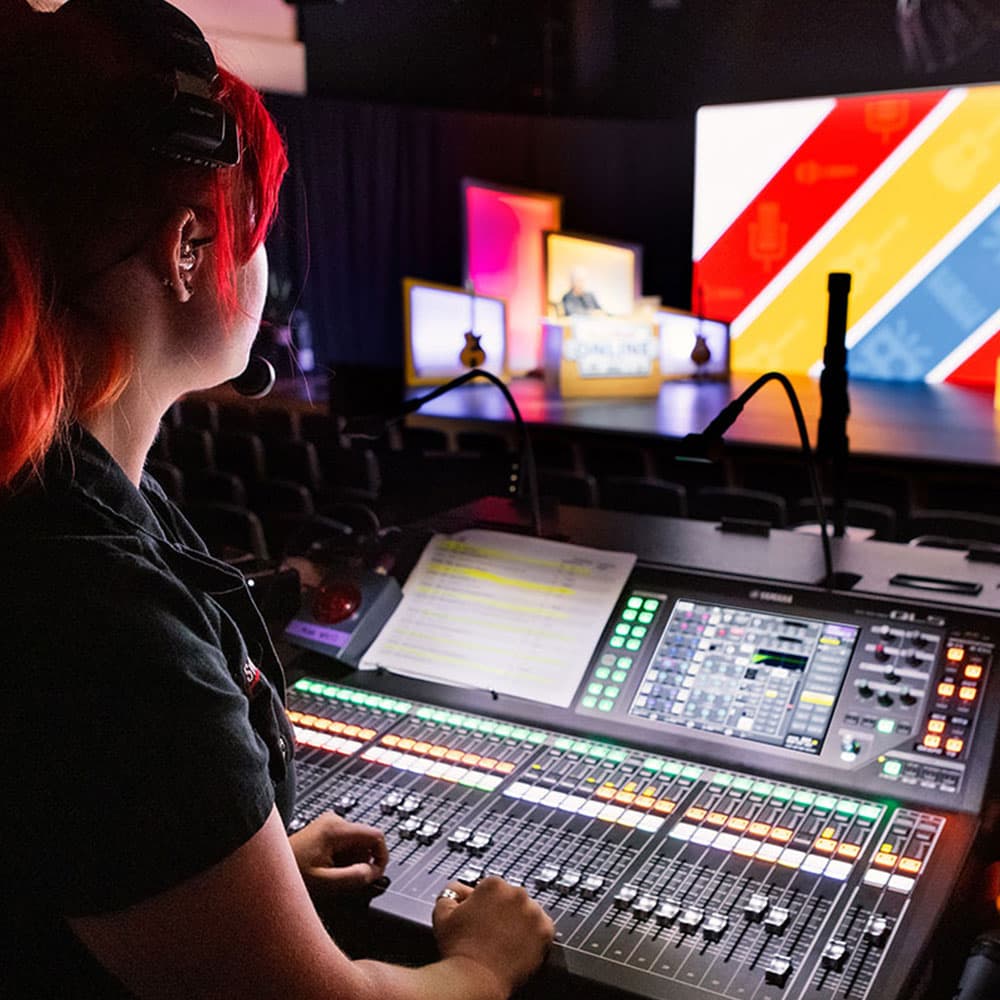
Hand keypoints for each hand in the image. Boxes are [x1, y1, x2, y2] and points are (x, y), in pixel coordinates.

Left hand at [288, 812, 387, 896]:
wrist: (268, 869)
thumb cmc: (289, 874)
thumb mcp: (325, 883)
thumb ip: (353, 878)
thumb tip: (373, 873)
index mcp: (336, 828)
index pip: (376, 836)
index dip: (381, 857)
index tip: (376, 875)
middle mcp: (335, 820)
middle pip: (366, 841)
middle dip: (362, 863)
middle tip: (346, 881)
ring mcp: (330, 824)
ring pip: (357, 845)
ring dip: (352, 863)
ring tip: (332, 876)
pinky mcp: (326, 830)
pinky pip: (347, 845)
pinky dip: (344, 860)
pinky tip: (328, 870)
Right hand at [432, 877, 553, 995]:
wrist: (474, 979)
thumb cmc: (458, 949)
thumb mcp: (443, 913)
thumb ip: (451, 892)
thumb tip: (461, 890)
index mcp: (494, 884)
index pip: (494, 889)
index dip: (486, 906)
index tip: (483, 920)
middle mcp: (517, 893)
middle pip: (512, 899)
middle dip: (504, 913)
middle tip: (493, 933)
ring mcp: (533, 912)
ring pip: (528, 913)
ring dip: (520, 923)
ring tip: (505, 942)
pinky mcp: (545, 931)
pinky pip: (543, 928)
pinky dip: (534, 936)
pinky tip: (518, 946)